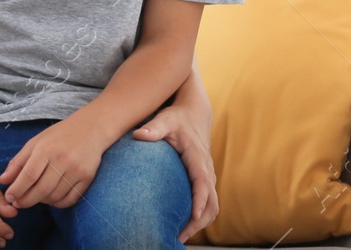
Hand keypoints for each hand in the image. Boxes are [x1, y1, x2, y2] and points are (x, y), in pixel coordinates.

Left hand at [0, 116, 106, 208]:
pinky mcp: (88, 178)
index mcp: (45, 149)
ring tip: (34, 197)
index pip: (29, 175)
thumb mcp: (35, 142)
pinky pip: (70, 199)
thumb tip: (3, 181)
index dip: (17, 189)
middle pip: (42, 189)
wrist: (90, 129)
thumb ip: (18, 162)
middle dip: (27, 200)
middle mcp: (62, 160)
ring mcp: (77, 170)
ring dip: (41, 202)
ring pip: (55, 196)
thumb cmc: (58, 135)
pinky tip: (51, 199)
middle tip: (18, 203)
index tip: (9, 197)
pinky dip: (58, 203)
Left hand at [135, 100, 216, 240]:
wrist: (195, 114)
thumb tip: (138, 135)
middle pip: (212, 202)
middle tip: (180, 236)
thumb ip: (152, 128)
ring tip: (181, 237)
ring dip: (201, 223)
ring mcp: (209, 176)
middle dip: (199, 222)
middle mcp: (207, 169)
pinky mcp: (206, 179)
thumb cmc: (178, 118)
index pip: (203, 182)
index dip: (199, 200)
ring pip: (213, 206)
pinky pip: (209, 202)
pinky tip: (184, 225)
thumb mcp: (165, 120)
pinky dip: (201, 216)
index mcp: (198, 158)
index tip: (193, 216)